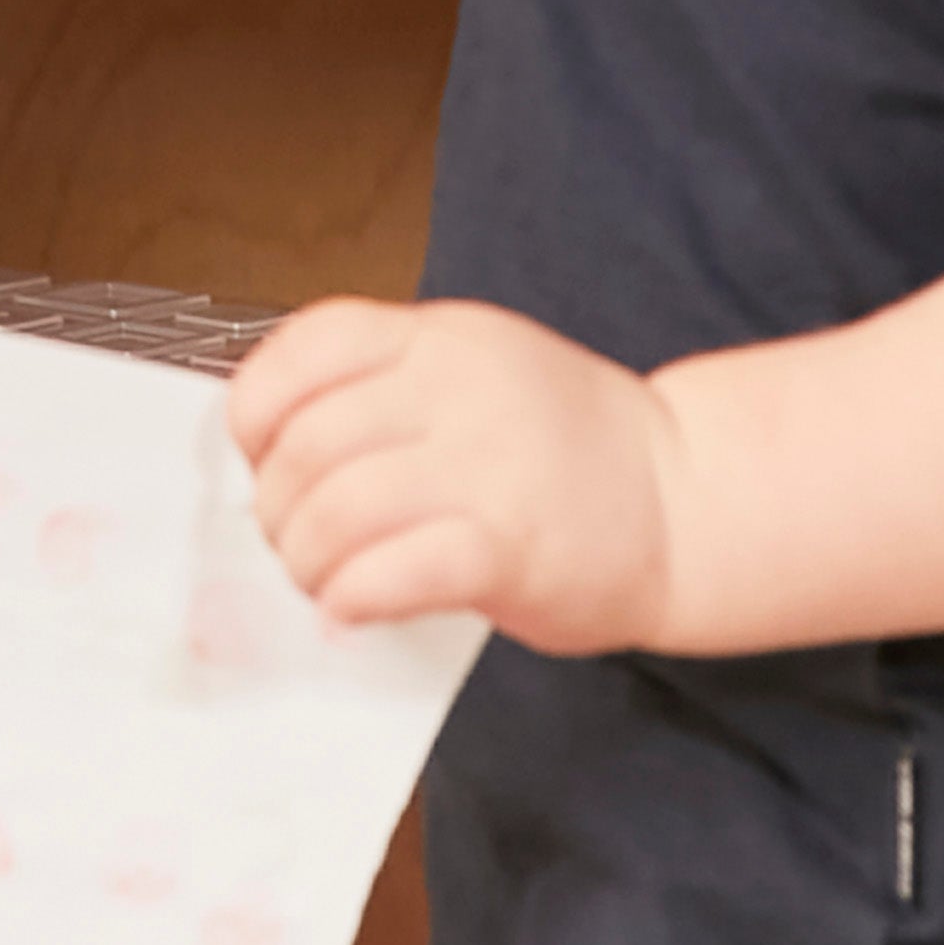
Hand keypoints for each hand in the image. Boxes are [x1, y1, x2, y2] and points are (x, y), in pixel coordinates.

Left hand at [227, 295, 676, 653]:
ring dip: (307, 560)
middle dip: (278, 506)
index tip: (259, 454)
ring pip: (338, 510)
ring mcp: (488, 466)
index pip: (308, 345)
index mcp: (441, 337)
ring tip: (323, 580)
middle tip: (292, 541)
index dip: (257, 407)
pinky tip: (352, 608)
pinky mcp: (510, 548)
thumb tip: (275, 451)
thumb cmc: (569, 446)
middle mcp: (460, 387)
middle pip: (310, 442)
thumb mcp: (477, 368)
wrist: (686, 499)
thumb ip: (386, 389)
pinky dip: (351, 596)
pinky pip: (391, 572)